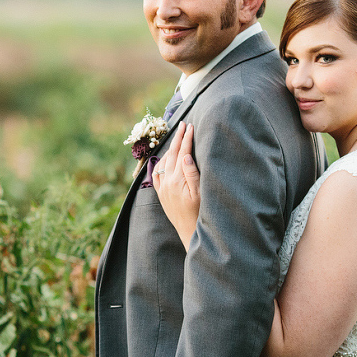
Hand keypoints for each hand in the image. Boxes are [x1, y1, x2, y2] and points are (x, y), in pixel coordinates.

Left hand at [151, 122, 200, 249]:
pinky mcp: (161, 194)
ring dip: (169, 148)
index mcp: (177, 180)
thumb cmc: (199, 213)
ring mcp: (162, 188)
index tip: (190, 126)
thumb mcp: (200, 193)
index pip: (182, 153)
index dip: (186, 139)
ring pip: (163, 162)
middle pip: (171, 154)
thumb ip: (192, 173)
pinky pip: (156, 174)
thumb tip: (185, 155)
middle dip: (177, 138)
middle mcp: (167, 182)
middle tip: (182, 124)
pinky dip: (160, 162)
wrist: (189, 232)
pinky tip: (164, 158)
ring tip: (176, 138)